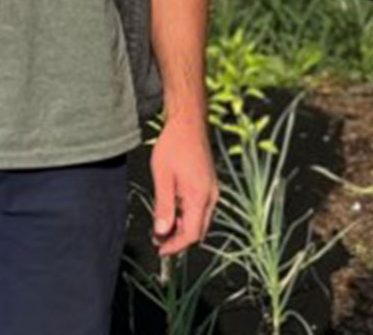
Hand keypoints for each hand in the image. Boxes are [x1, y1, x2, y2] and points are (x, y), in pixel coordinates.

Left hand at [151, 117, 217, 255]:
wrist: (188, 122)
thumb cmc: (174, 145)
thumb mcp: (162, 177)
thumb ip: (163, 206)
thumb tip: (162, 232)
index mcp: (200, 196)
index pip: (191, 234)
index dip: (175, 246)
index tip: (160, 250)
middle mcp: (211, 196)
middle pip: (198, 230)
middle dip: (179, 239)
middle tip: (159, 239)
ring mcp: (213, 190)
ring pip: (200, 220)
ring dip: (183, 226)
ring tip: (162, 224)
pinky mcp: (210, 184)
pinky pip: (201, 208)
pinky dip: (187, 215)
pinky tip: (173, 208)